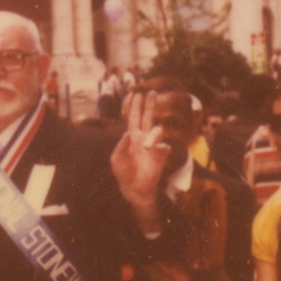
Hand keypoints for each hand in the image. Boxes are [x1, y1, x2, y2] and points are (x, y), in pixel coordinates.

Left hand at [110, 91, 169, 219]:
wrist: (134, 188)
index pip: (133, 117)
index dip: (133, 106)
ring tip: (147, 146)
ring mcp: (153, 145)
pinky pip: (164, 147)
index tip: (134, 93)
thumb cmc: (123, 172)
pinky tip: (155, 150)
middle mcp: (143, 137)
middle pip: (148, 117)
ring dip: (154, 135)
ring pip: (157, 130)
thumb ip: (120, 146)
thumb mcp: (116, 159)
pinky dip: (159, 147)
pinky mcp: (161, 155)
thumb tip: (128, 134)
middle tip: (152, 92)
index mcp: (132, 136)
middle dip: (150, 104)